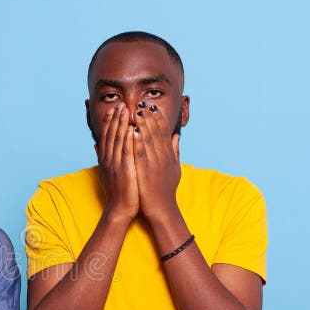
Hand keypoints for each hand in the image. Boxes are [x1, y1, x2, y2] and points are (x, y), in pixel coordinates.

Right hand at [95, 103, 138, 222]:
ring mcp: (116, 165)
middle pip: (111, 135)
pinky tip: (132, 129)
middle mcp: (109, 160)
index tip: (114, 108)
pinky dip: (129, 141)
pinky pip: (127, 153)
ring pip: (118, 140)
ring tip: (125, 110)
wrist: (119, 209)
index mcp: (106, 159)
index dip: (111, 121)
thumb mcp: (107, 171)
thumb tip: (95, 144)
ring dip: (121, 124)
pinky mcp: (124, 171)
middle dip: (115, 118)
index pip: (107, 136)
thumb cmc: (117, 191)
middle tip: (120, 104)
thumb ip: (102, 156)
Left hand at [133, 104, 180, 222]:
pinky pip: (141, 154)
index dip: (158, 118)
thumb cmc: (166, 189)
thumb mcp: (174, 168)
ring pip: (149, 140)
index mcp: (168, 155)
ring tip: (136, 111)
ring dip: (143, 125)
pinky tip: (133, 132)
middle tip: (143, 102)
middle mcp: (163, 157)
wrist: (161, 208)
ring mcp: (155, 164)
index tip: (152, 106)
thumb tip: (176, 135)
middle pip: (156, 133)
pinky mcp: (146, 172)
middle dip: (149, 116)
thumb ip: (175, 150)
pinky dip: (138, 142)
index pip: (163, 132)